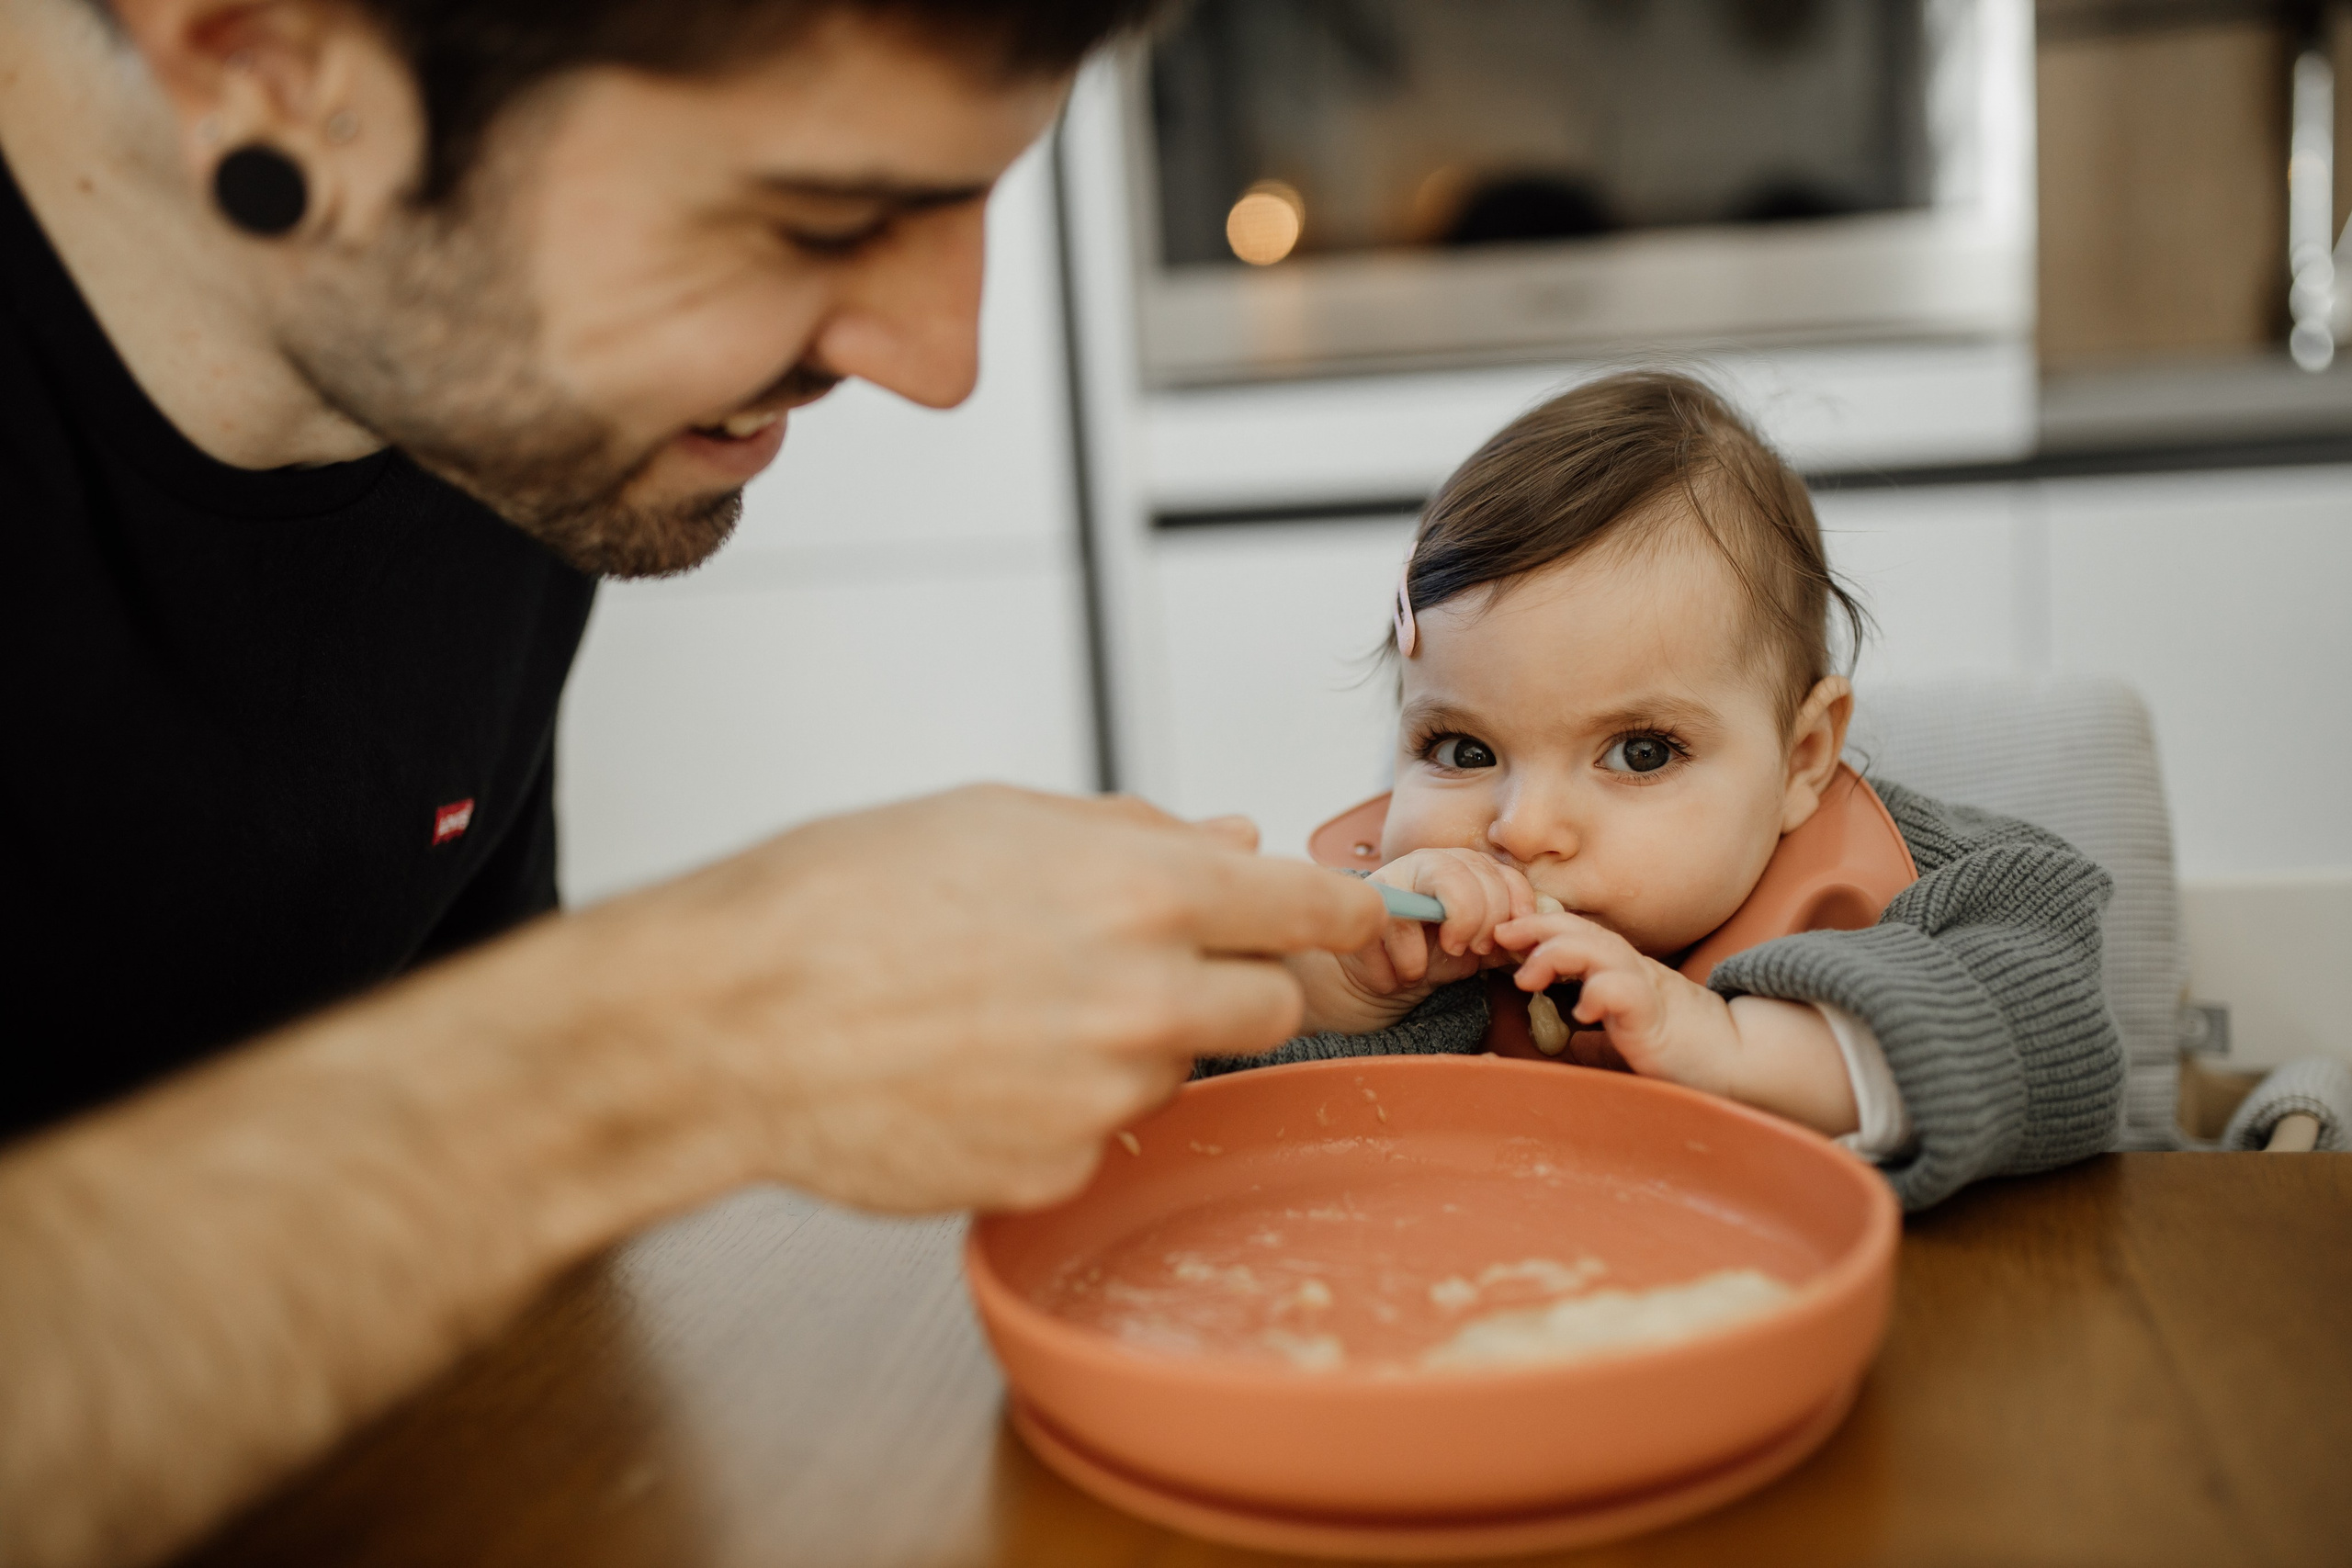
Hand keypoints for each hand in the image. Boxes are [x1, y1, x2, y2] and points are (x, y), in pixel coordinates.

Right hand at [547, 785, 1387, 1214]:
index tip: (1358, 915)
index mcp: (1140, 891)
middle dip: (1230, 984)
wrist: (733, 1022)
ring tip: (1013, 1011)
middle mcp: (1141, 998)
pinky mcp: (1058, 1170)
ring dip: (1132, 1046)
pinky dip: (1064, 1107)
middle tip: (1148, 964)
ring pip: (1175, 1072)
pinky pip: (1101, 1132)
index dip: (1341, 910)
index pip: (1304, 908)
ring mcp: (1105, 1096)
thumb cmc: (838, 904)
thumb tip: (1227, 844)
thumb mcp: (996, 820)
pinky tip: (981, 1070)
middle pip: (1269, 1007)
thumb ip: (1135, 836)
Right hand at [1294, 849, 1533, 1034]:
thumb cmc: (1432, 955)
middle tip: (1465, 951)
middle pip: (1472, 883)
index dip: (1513, 912)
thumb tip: (1539, 942)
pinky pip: (1397, 932)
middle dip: (1477, 928)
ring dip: (1438, 948)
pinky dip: (1403, 965)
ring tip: (1423, 968)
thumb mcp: (1479, 947)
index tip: (1502, 944)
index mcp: (1467, 866)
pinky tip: (1396, 974)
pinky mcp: (1366, 904)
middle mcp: (1431, 861)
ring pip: (1437, 899)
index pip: (1506, 877)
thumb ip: (1510, 939)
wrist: (1380, 977)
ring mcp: (1396, 878)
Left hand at [1495, 909, 1857, 1136]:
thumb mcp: (1630, 1037)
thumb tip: (1571, 1043)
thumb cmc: (1686, 1049)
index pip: (1578, 935)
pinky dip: (1601, 994)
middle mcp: (1633, 971)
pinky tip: (1581, 1010)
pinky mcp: (1659, 1017)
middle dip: (1538, 928)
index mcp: (1623, 972)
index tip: (1503, 934)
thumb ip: (1601, 1037)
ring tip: (1527, 976)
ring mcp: (1648, 990)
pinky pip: (1627, 994)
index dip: (1540, 928)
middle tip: (1501, 936)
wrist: (1738, 1060)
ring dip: (1559, 955)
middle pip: (1583, 932)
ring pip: (1601, 952)